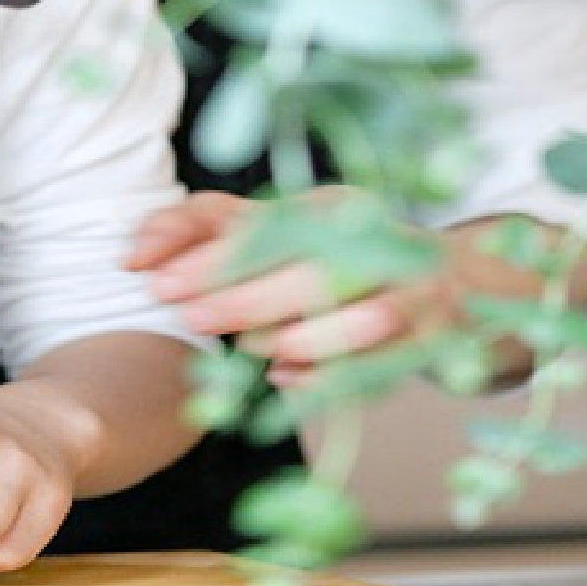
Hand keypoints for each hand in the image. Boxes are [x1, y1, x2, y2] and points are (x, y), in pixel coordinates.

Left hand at [126, 189, 536, 387]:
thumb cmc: (331, 258)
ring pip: (363, 320)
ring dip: (298, 337)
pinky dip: (330, 377)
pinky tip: (285, 378)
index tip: (155, 279)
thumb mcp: (273, 232)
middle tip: (191, 317)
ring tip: (252, 347)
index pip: (270, 221)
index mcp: (335, 207)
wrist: (454, 287)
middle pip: (316, 269)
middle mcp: (383, 241)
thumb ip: (201, 232)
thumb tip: (132, 256)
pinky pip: (385, 367)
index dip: (209, 252)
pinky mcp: (435, 342)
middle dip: (245, 298)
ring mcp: (419, 293)